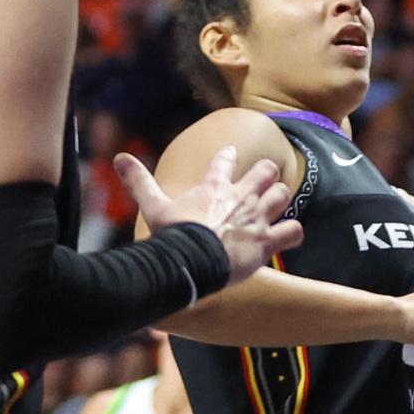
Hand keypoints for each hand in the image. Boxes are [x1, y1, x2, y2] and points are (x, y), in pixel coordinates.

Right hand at [120, 144, 299, 286]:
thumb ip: (139, 182)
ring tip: (276, 203)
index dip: (228, 156)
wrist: (191, 261)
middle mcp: (240, 198)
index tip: (230, 153)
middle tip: (265, 178)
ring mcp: (256, 218)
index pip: (224, 162)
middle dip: (267, 173)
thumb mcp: (153, 206)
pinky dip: (292, 232)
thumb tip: (120, 158)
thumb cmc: (173, 235)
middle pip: (266, 171)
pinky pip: (294, 231)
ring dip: (280, 199)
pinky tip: (288, 235)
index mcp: (214, 188)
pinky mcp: (267, 241)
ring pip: (282, 195)